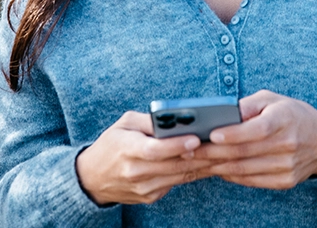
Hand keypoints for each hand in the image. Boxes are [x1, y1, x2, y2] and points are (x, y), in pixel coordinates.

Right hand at [75, 111, 213, 204]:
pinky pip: (177, 183)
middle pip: (173, 165)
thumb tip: (177, 118)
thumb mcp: (124, 124)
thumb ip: (149, 121)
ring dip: (203, 166)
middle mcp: (135, 172)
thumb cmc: (111, 144)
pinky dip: (194, 173)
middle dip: (200, 155)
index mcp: (126, 149)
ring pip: (180, 176)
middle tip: (223, 145)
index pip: (154, 150)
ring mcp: (143, 188)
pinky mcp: (150, 197)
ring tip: (224, 153)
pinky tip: (209, 163)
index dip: (175, 146)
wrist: (92, 178)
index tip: (195, 139)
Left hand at [193, 90, 316, 189]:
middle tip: (189, 149)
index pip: (257, 129)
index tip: (211, 134)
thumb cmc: (291, 115)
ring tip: (196, 160)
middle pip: (244, 152)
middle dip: (213, 152)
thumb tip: (220, 113)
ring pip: (244, 169)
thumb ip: (247, 105)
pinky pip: (251, 181)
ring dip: (216, 166)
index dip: (233, 133)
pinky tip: (216, 168)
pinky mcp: (285, 181)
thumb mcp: (272, 99)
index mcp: (284, 119)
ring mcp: (287, 166)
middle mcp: (288, 144)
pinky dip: (230, 175)